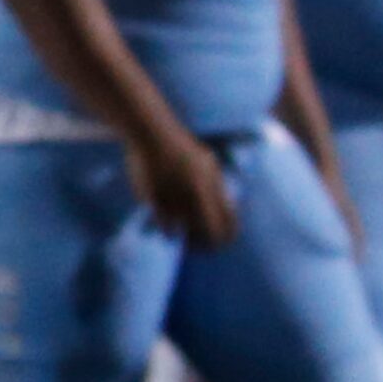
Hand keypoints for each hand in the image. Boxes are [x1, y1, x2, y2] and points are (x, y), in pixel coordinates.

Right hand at [124, 126, 236, 247]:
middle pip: (210, 234)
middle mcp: (198, 192)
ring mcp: (177, 196)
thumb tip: (229, 210)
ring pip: (186, 234)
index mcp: (213, 184)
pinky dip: (168, 232)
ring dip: (184, 237)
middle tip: (199, 247)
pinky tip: (168, 229)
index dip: (227, 237)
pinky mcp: (156, 199)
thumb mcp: (208, 163)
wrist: (152, 134)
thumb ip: (218, 186)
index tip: (220, 242)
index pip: (230, 222)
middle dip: (206, 246)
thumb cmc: (181, 149)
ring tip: (180, 233)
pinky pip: (167, 228)